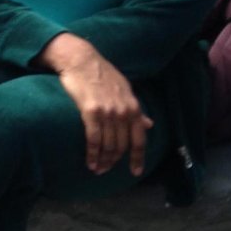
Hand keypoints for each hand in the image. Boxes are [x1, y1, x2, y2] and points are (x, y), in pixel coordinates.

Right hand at [39, 34, 152, 176]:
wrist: (81, 59)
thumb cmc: (102, 73)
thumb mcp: (124, 88)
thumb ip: (136, 109)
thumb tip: (150, 124)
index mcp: (133, 105)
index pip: (140, 138)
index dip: (138, 157)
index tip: (135, 171)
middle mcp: (123, 111)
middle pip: (122, 146)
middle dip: (114, 161)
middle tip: (106, 170)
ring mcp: (107, 111)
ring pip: (108, 145)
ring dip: (103, 161)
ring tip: (97, 168)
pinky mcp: (91, 111)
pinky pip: (94, 139)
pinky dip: (92, 154)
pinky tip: (90, 162)